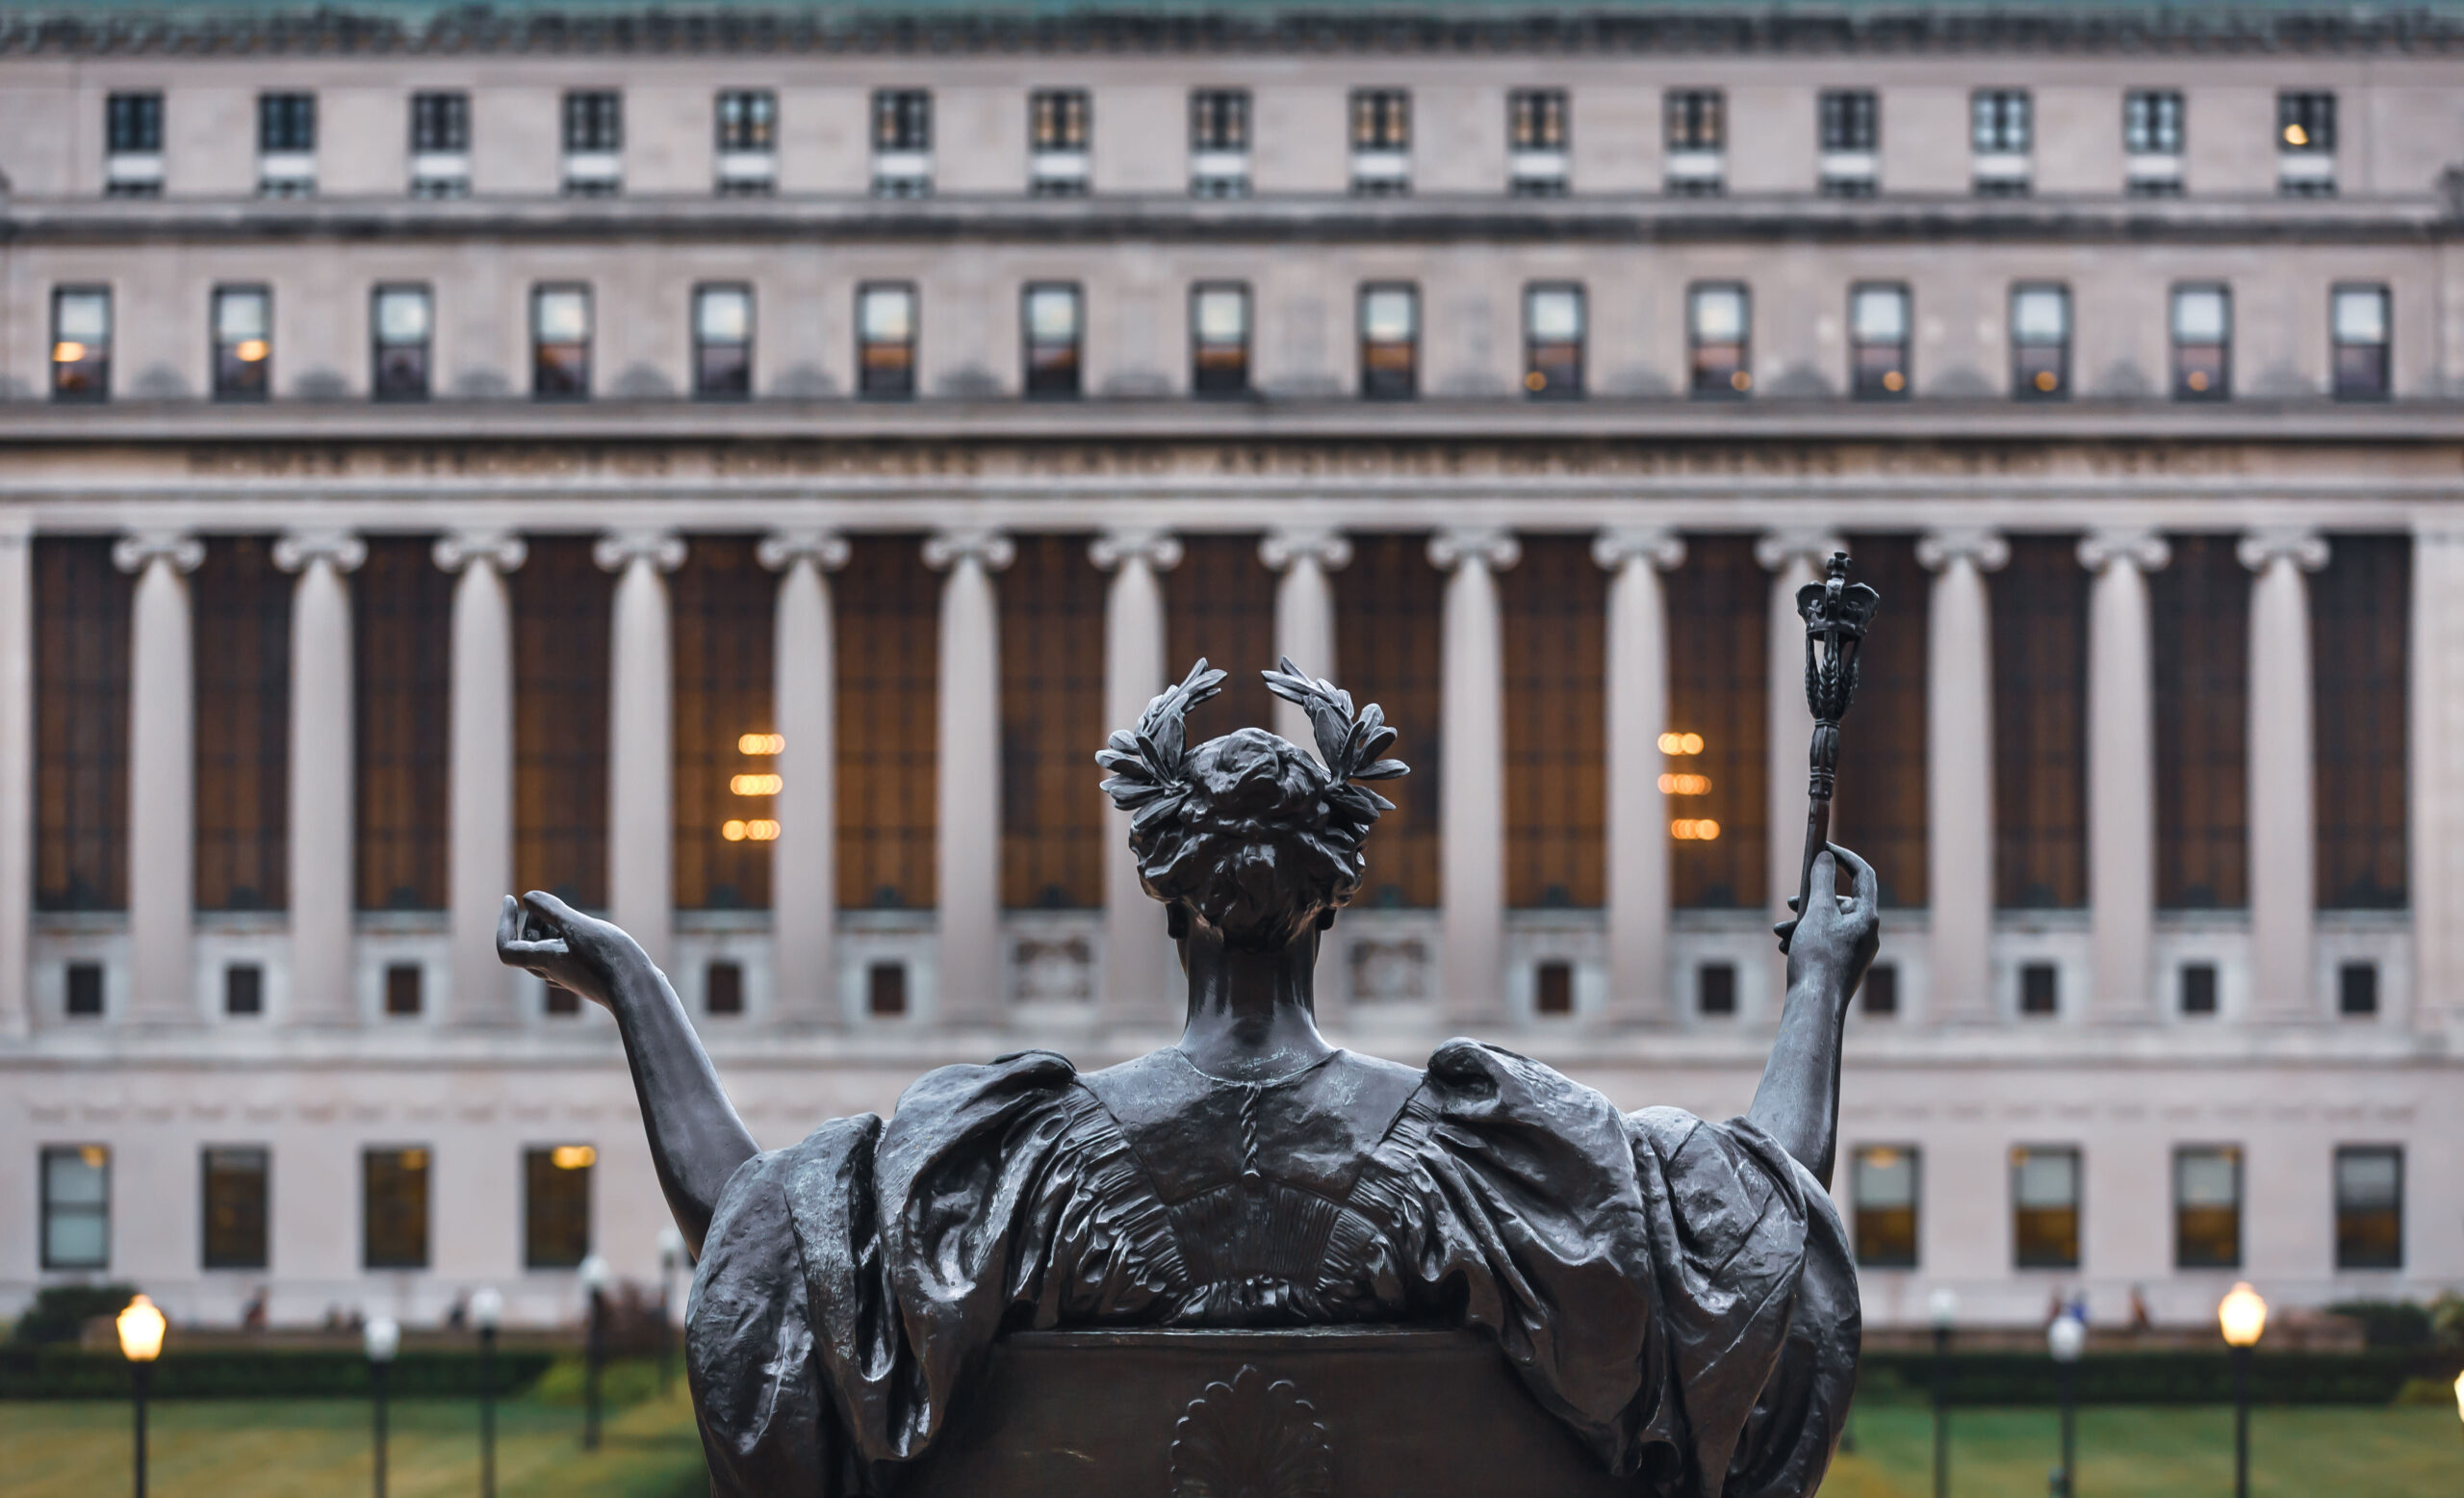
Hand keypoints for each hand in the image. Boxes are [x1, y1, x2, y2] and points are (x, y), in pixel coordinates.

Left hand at [494, 891, 645, 1009]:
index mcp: (544, 960)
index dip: (504, 923)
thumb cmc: (609, 959)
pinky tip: (587, 932)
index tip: (512, 899)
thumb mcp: (579, 927)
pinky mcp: (587, 977)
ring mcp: (571, 976)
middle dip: (530, 922)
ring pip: (547, 952)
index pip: (507, 947)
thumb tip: (526, 898)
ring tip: (569, 915)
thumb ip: (552, 911)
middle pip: (527, 947)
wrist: (639, 992)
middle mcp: (553, 972)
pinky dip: (567, 940)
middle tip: (545, 904)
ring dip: (549, 930)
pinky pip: (566, 958)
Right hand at [1782, 844, 1880, 1009]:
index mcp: (1868, 918)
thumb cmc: (1817, 959)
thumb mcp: (1816, 912)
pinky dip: (1805, 938)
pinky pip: (1825, 942)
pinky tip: (1786, 947)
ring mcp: (1856, 952)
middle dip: (1812, 899)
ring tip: (1780, 931)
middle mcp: (1867, 934)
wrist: (1815, 1006)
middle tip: (1790, 902)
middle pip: (1841, 902)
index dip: (1843, 857)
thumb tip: (1825, 857)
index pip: (1863, 875)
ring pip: (1829, 924)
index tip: (1822, 848)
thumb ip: (1821, 880)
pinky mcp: (1843, 966)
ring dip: (1803, 922)